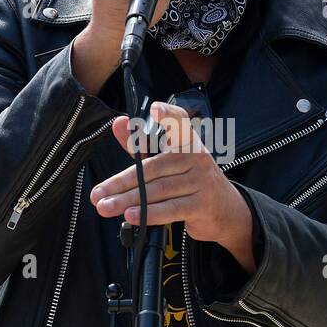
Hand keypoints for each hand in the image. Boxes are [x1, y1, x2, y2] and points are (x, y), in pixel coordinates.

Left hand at [89, 101, 254, 267]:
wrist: (229, 212)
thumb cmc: (193, 183)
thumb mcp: (169, 161)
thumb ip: (141, 144)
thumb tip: (119, 123)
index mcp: (188, 142)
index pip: (179, 122)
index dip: (168, 115)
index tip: (154, 110)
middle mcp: (197, 157)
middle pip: (153, 168)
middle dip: (121, 182)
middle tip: (98, 193)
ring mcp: (201, 181)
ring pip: (158, 190)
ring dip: (128, 200)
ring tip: (106, 207)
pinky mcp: (202, 204)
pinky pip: (171, 208)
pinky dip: (149, 213)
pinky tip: (131, 215)